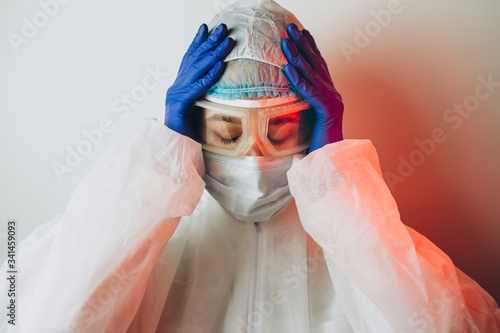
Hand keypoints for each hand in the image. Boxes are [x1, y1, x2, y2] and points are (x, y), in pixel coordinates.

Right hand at [165, 23, 233, 137]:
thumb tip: (213, 85)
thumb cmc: (184, 131)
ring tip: (227, 42)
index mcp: (179, 86)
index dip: (197, 42)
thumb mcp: (194, 110)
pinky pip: (198, 87)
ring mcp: (177, 94)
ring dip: (214, 54)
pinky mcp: (181, 104)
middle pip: (195, 59)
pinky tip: (220, 66)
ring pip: (197, 69)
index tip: (206, 27)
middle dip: (209, 42)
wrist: (171, 146)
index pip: (189, 59)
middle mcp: (176, 86)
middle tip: (223, 28)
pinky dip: (210, 75)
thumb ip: (199, 96)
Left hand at [281, 23, 343, 151]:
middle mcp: (333, 95)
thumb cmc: (316, 145)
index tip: (300, 33)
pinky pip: (311, 92)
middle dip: (304, 45)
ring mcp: (333, 102)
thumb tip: (283, 99)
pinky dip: (299, 79)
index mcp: (328, 95)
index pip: (318, 66)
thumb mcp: (305, 121)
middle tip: (292, 28)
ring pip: (313, 75)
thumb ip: (299, 106)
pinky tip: (288, 69)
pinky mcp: (328, 112)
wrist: (330, 163)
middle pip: (317, 64)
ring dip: (299, 57)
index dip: (310, 48)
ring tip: (286, 42)